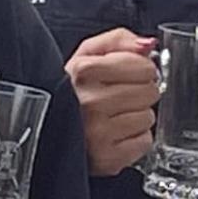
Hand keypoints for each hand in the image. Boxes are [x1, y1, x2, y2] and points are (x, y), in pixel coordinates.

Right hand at [65, 27, 162, 175]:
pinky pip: (144, 142)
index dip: (139, 69)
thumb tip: (148, 44)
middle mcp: (90, 102)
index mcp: (85, 72)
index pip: (144, 66)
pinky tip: (115, 134)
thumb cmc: (70, 92)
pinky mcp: (106, 158)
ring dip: (136, 116)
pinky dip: (135, 139)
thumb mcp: (86, 55)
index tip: (126, 75)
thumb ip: (118, 41)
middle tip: (117, 97)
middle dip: (139, 92)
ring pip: (148, 117)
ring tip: (113, 116)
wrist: (47, 128)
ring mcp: (98, 133)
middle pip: (150, 92)